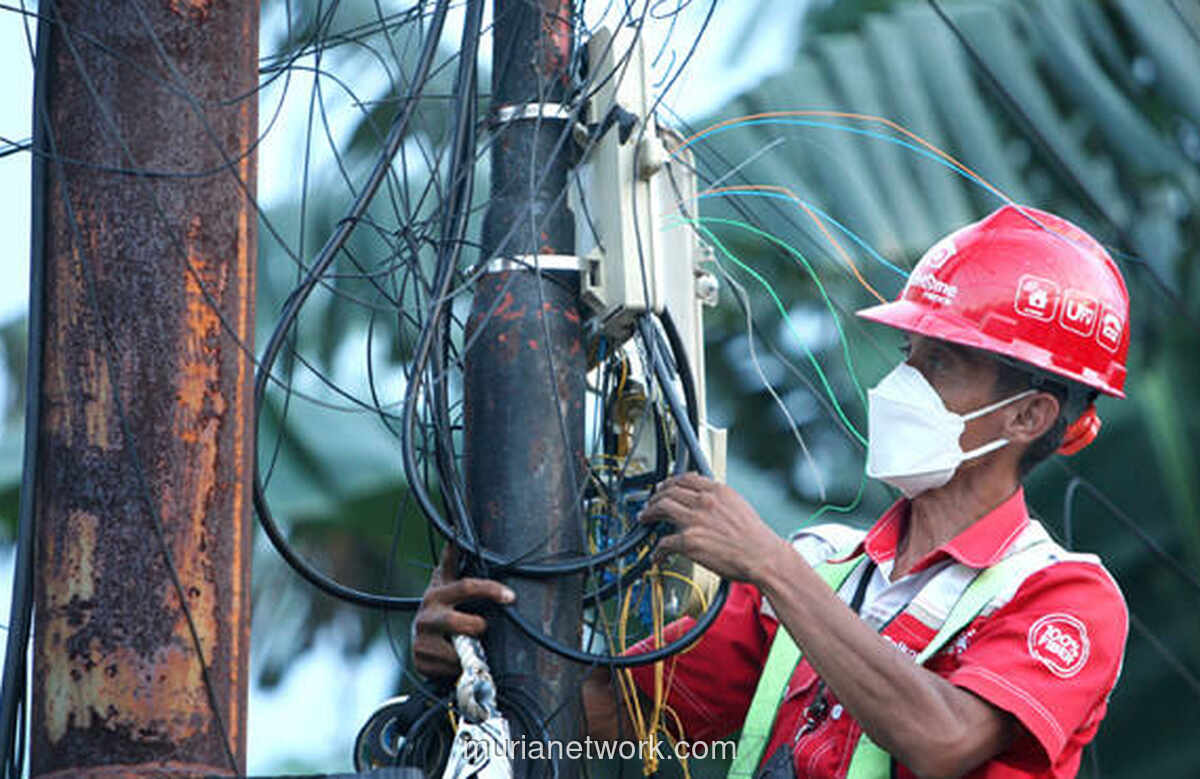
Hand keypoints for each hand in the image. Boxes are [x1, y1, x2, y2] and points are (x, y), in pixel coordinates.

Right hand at [410, 544, 514, 678]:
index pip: (467, 586)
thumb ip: (452, 560)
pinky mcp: (420, 661)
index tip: (510, 596)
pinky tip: (456, 659)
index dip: (490, 590)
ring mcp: (421, 639)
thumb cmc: (441, 609)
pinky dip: (459, 666)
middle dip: (476, 627)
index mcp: (437, 593)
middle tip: (481, 629)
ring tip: (468, 646)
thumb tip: (456, 527)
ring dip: (469, 650)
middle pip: (460, 622)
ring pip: (457, 650)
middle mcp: (427, 615)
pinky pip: (451, 668)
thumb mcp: (445, 584)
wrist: (419, 641)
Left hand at [638, 472, 788, 584]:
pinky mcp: (689, 541)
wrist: (763, 557)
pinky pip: (665, 542)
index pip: (685, 478)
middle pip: (669, 491)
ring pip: (661, 508)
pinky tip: (657, 554)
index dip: (670, 482)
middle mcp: (704, 502)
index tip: (664, 486)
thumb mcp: (739, 506)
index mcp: (717, 491)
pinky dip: (658, 549)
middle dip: (655, 496)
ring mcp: (694, 521)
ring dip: (649, 513)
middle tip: (651, 503)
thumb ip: (719, 499)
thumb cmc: (756, 538)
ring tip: (645, 518)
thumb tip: (706, 499)